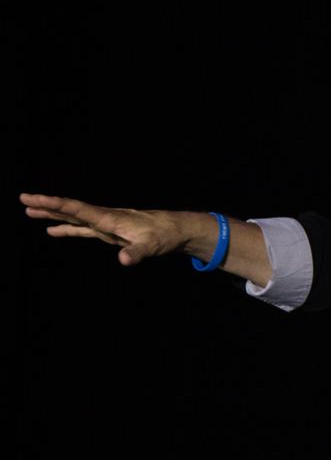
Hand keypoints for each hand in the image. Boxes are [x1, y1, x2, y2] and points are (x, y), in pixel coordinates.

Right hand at [20, 193, 201, 266]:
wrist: (177, 230)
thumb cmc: (165, 236)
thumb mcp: (151, 246)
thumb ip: (136, 253)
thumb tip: (124, 261)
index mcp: (109, 218)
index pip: (76, 209)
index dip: (53, 204)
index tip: (32, 198)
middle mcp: (104, 217)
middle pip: (70, 209)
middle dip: (47, 205)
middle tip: (23, 198)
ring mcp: (106, 224)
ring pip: (73, 218)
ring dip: (52, 215)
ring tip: (29, 211)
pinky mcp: (110, 231)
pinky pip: (82, 229)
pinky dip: (67, 230)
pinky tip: (52, 231)